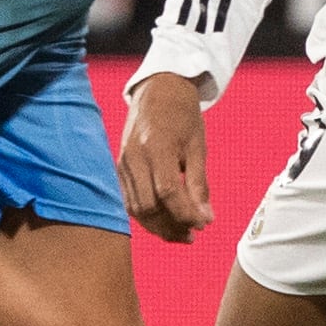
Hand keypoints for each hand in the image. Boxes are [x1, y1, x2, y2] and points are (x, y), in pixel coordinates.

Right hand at [118, 74, 212, 242]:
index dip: (185, 214)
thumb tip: (206, 218)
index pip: (168, 193)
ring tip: (181, 233)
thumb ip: (199, 184)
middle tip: (193, 235)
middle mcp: (135, 157)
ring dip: (158, 227)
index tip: (204, 225)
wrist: (159, 90)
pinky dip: (146, 216)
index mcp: (157, 147)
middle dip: (171, 227)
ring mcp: (123, 163)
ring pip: (136, 209)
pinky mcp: (119, 168)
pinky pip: (129, 201)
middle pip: (148, 206)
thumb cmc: (183, 115)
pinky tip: (164, 220)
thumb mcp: (198, 146)